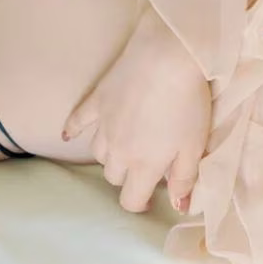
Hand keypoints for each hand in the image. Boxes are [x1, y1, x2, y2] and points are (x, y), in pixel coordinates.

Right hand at [62, 8, 211, 212]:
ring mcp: (103, 125)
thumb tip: (178, 206)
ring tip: (126, 146)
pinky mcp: (96, 100)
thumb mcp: (194, 146)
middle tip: (147, 163)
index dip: (141, 203)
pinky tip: (68, 134)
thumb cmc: (187, 103)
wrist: (167, 57)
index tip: (152, 197)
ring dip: (110, 154)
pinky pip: (77, 121)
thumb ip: (184, 179)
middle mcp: (117, 150)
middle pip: (113, 176)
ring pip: (97, 152)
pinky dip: (73, 129)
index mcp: (143, 165)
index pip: (131, 200)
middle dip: (129, 176)